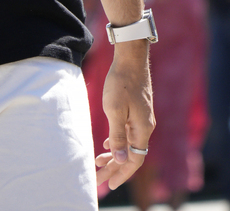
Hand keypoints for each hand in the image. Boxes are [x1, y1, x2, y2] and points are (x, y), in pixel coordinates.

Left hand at [95, 43, 155, 190]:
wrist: (131, 58)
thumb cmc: (121, 82)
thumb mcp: (114, 110)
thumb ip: (117, 136)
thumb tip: (119, 160)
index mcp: (142, 130)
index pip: (134, 161)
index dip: (121, 174)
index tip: (108, 184)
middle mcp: (145, 127)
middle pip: (131, 155)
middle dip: (115, 168)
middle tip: (99, 179)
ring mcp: (142, 118)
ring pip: (129, 144)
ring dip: (114, 155)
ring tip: (98, 163)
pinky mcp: (137, 110)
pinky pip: (128, 133)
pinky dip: (117, 141)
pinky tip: (106, 145)